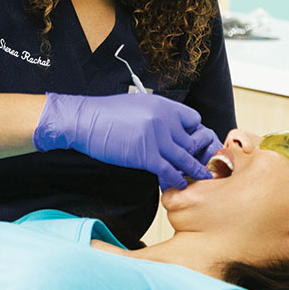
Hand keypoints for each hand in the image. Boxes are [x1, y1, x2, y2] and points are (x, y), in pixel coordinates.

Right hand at [33, 92, 222, 189]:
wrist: (85, 121)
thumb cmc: (106, 114)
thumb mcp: (138, 105)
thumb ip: (156, 115)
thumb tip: (167, 126)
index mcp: (163, 105)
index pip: (194, 119)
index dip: (194, 133)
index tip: (192, 143)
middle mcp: (165, 120)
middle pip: (193, 140)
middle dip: (198, 154)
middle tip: (203, 164)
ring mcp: (157, 138)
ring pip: (185, 158)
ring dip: (194, 170)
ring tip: (201, 178)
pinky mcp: (147, 156)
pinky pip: (169, 170)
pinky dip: (176, 179)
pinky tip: (178, 184)